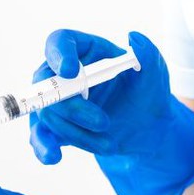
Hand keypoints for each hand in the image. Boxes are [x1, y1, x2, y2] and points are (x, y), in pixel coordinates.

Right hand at [30, 30, 193, 194]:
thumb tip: (135, 38)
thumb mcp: (155, 72)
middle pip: (46, 82)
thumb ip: (148, 53)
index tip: (70, 71)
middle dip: (72, 107)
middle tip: (104, 122)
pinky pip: (39, 136)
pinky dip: (43, 146)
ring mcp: (56, 102)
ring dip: (76, 132)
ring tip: (108, 144)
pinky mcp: (55, 127)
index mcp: (85, 51)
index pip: (59, 42)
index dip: (59, 53)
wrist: (146, 129)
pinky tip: (53, 156)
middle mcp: (63, 74)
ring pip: (47, 113)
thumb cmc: (147, 93)